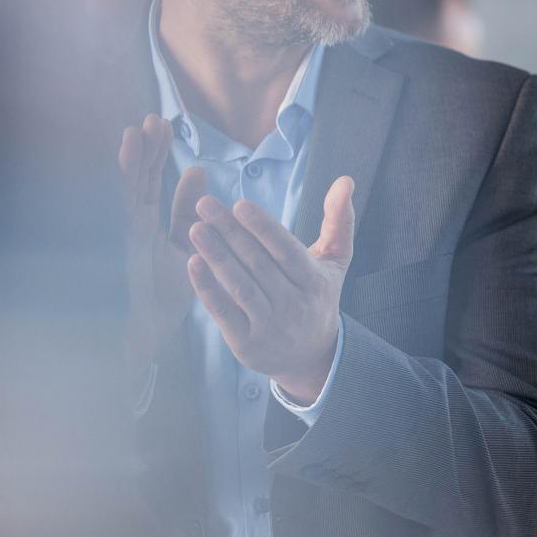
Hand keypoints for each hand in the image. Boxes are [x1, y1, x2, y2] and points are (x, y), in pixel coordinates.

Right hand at [117, 116, 206, 375]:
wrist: (145, 332)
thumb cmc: (165, 292)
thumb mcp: (185, 244)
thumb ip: (187, 210)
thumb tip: (196, 171)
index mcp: (148, 225)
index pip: (152, 184)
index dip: (156, 156)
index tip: (164, 126)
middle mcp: (133, 227)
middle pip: (139, 181)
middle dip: (146, 151)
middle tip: (155, 119)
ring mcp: (126, 237)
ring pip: (129, 193)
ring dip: (134, 163)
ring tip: (139, 131)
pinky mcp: (124, 247)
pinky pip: (125, 210)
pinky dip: (128, 183)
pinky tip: (131, 160)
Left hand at [186, 175, 354, 403]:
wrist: (310, 356)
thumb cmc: (317, 296)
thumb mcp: (334, 261)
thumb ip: (339, 220)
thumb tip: (345, 180)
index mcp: (314, 282)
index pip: (286, 251)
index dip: (263, 228)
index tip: (240, 204)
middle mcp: (294, 305)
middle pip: (258, 264)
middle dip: (230, 232)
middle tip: (205, 205)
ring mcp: (269, 326)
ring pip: (240, 286)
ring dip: (216, 256)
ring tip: (195, 229)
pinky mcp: (246, 343)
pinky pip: (224, 312)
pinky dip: (207, 288)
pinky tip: (192, 263)